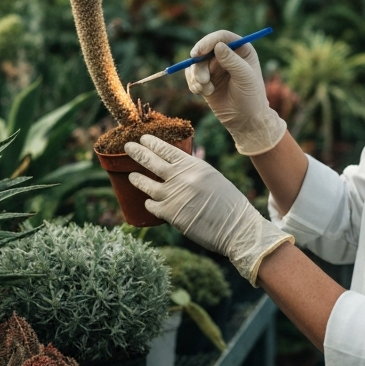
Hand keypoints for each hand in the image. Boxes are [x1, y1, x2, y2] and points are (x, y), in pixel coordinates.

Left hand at [125, 135, 292, 284]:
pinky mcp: (170, 213)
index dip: (153, 143)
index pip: (167, 149)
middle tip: (127, 147)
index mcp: (194, 165)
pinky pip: (152, 205)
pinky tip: (148, 202)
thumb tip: (177, 166)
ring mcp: (173, 195)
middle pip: (152, 161)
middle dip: (138, 152)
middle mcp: (181, 177)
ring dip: (137, 179)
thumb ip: (193, 171)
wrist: (236, 227)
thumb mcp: (212, 177)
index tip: (143, 138)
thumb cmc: (228, 203)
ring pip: (147, 184)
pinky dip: (149, 203)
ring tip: (132, 175)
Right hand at [184, 30, 285, 155]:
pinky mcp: (205, 79)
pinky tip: (202, 93)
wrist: (245, 120)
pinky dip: (193, 83)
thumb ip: (232, 61)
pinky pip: (191, 75)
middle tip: (202, 79)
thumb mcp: (245, 77)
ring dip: (196, 76)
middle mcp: (226, 55)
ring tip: (206, 89)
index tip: (198, 53)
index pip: (221, 37)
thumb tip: (218, 46)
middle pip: (204, 49)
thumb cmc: (251, 97)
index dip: (208, 42)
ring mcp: (214, 67)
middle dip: (199, 64)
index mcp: (240, 50)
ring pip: (195, 63)